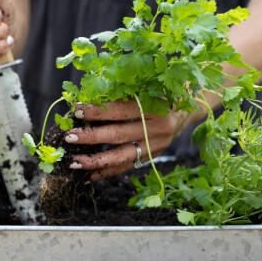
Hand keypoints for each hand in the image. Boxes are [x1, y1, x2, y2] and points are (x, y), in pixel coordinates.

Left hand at [64, 101, 196, 180]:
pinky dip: (108, 171)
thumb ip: (123, 91)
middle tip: (70, 137)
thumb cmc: (164, 89)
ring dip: (96, 161)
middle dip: (92, 137)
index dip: (98, 111)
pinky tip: (90, 175)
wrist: (192, 105)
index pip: (121, 110)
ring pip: (123, 156)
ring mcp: (157, 145)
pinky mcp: (154, 156)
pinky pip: (128, 166)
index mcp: (156, 105)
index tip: (77, 110)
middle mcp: (158, 128)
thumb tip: (88, 98)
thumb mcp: (148, 85)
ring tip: (74, 162)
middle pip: (119, 134)